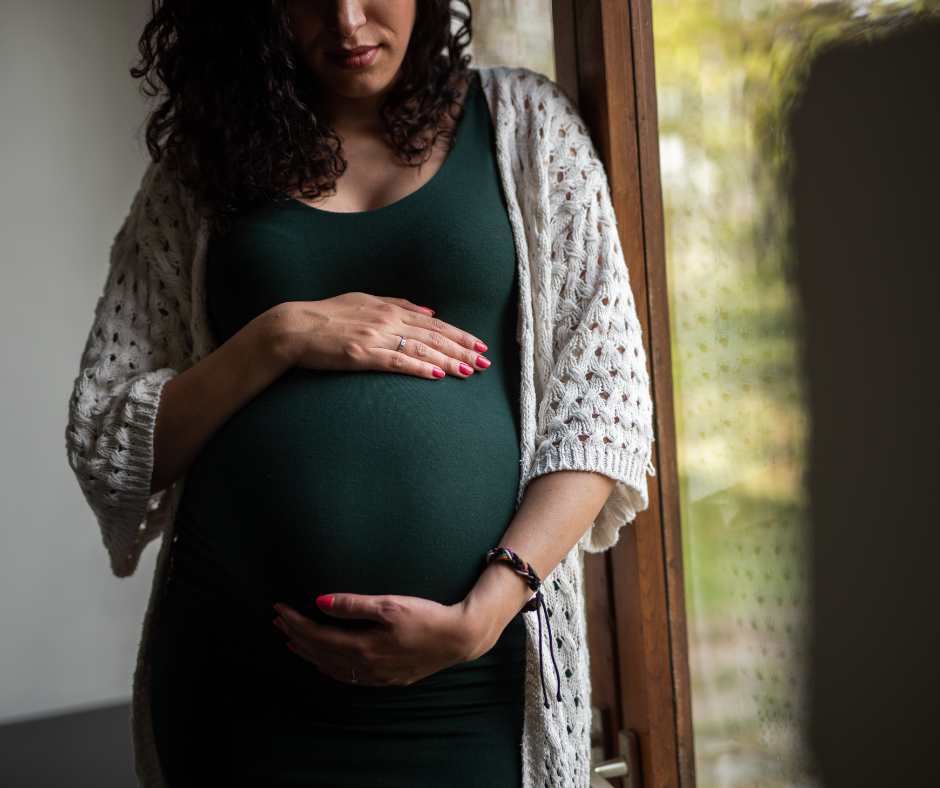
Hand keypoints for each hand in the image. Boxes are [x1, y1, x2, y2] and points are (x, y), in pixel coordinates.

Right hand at [270, 293, 490, 379]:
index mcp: (389, 309)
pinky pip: (397, 362)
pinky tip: (437, 375)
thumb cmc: (326, 315)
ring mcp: (375, 337)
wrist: (293, 327)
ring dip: (449, 360)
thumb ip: (397, 305)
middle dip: (463, 349)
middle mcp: (387, 320)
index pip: (434, 323)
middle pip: (434, 336)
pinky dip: (419, 368)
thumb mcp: (363, 301)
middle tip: (485, 361)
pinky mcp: (361, 355)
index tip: (479, 344)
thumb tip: (429, 312)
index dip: (459, 334)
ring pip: (422, 349)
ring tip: (470, 371)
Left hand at [273, 594, 496, 685]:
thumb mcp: (389, 605)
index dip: (296, 621)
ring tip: (290, 640)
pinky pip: (346, 676)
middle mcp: (364, 667)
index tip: (279, 607)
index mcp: (363, 647)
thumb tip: (319, 602)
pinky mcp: (386, 679)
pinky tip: (322, 662)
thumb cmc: (427, 617)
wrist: (459, 638)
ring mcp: (375, 676)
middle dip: (295, 634)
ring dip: (308, 652)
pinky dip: (328, 667)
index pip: (318, 635)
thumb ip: (352, 605)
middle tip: (276, 620)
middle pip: (319, 652)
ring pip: (330, 667)